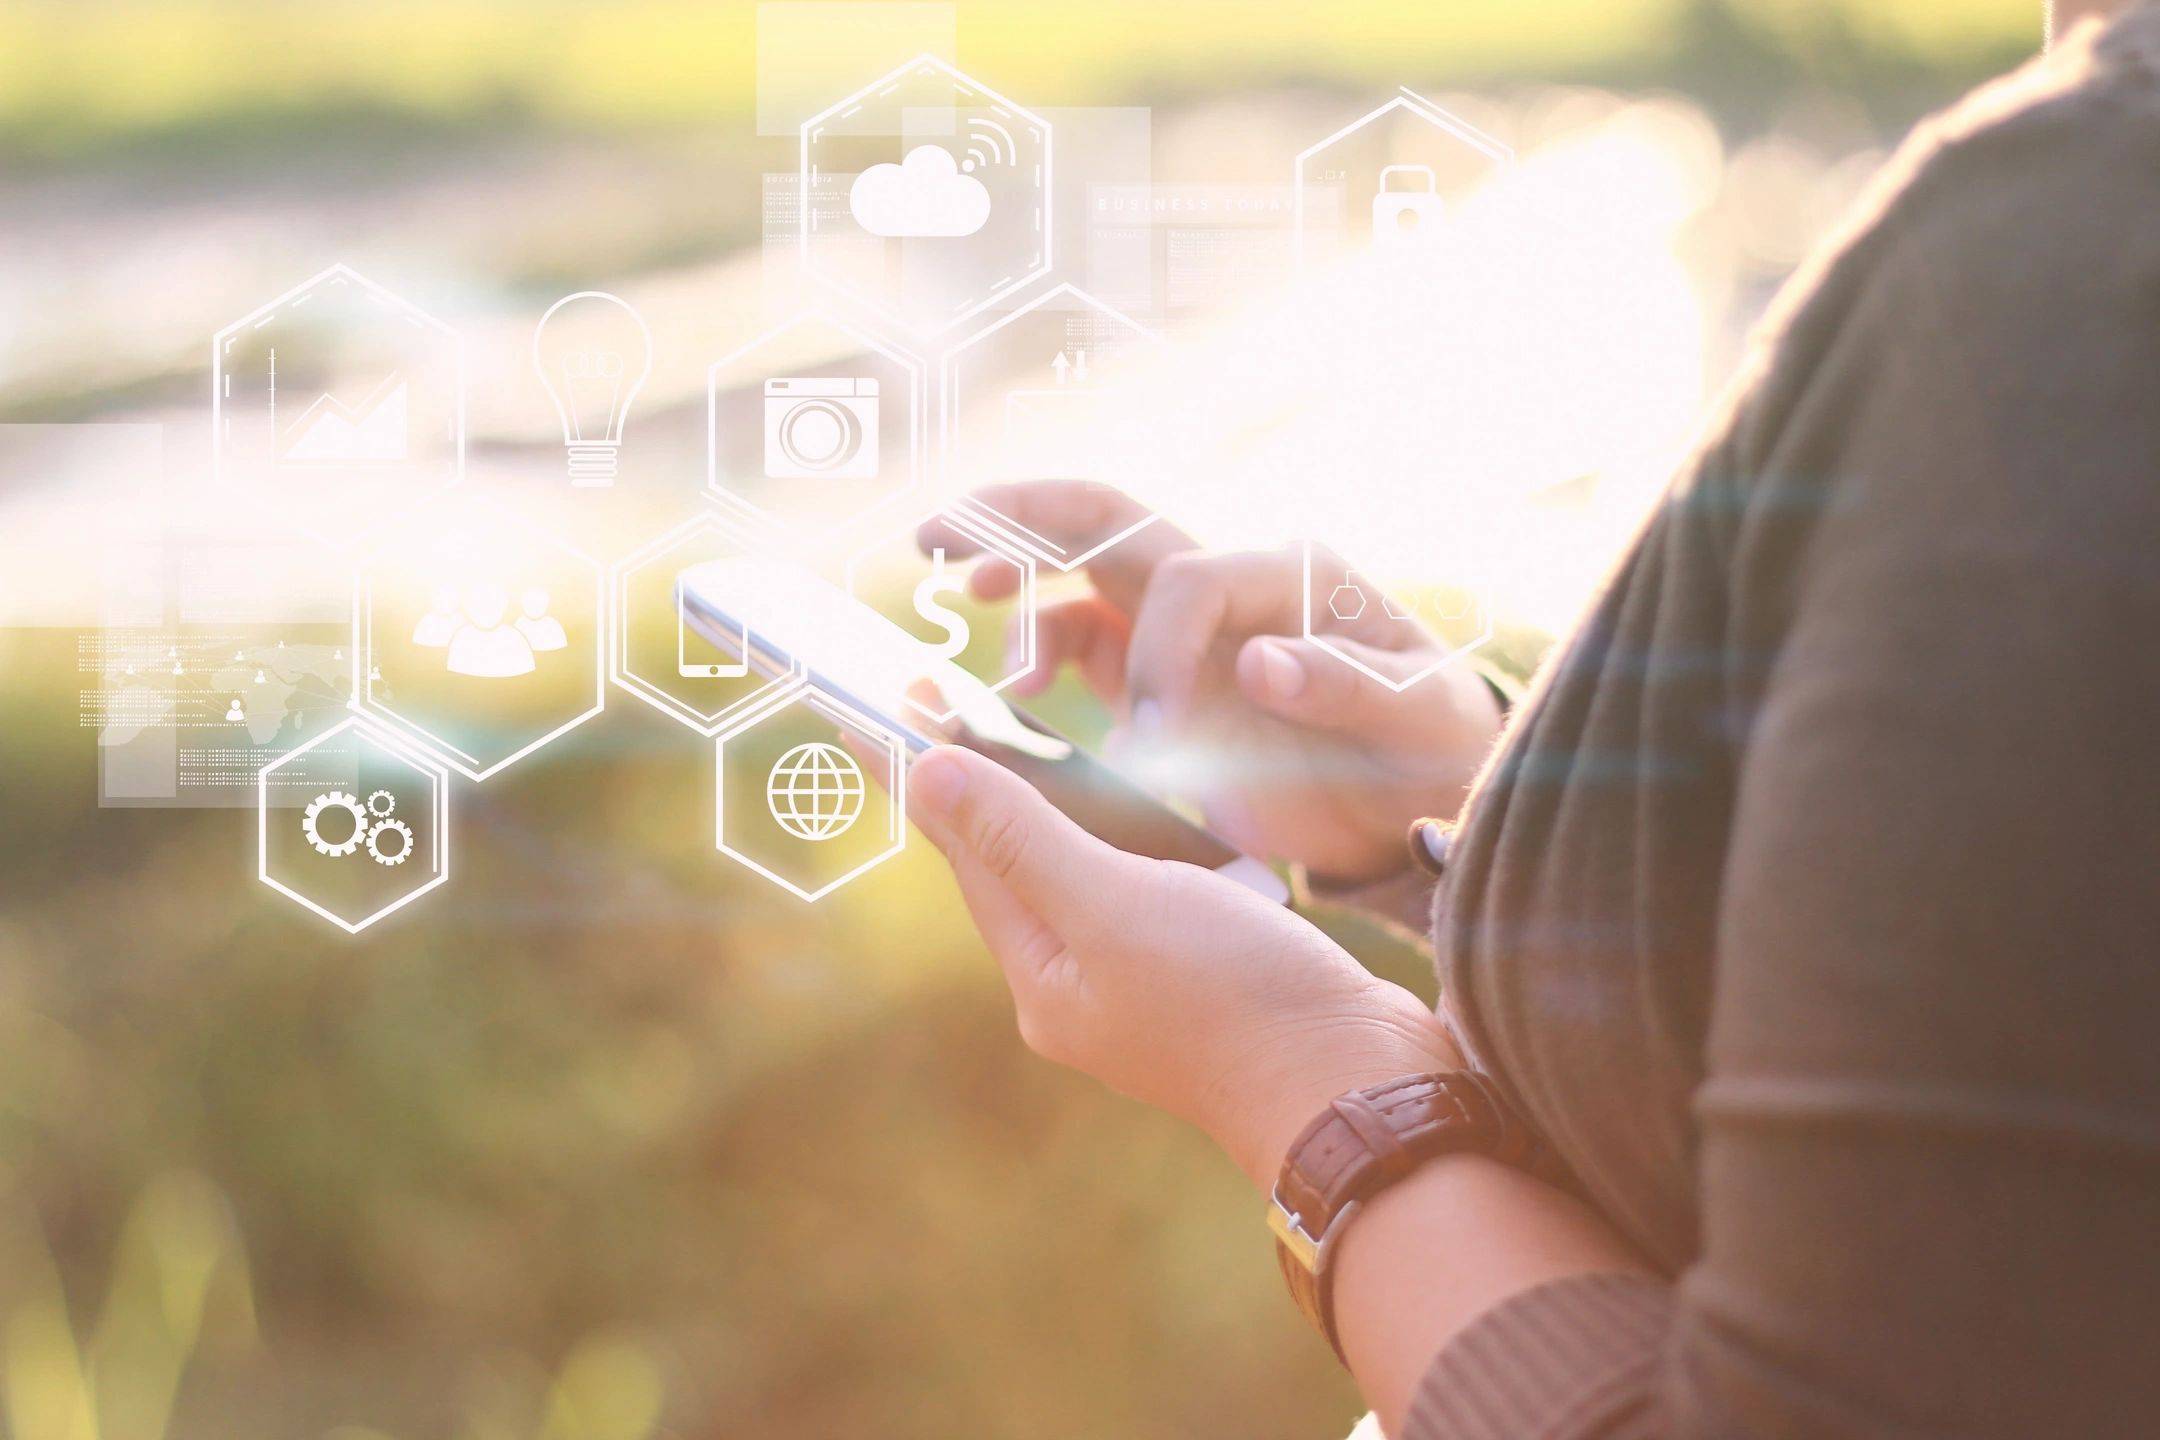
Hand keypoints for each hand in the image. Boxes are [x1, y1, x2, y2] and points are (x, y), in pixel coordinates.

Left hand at [894, 741, 1460, 1189]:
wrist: (1358, 1089)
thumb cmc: (1235, 1000)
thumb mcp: (1114, 907)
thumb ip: (1023, 839)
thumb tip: (927, 774)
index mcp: (1042, 975)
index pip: (966, 851)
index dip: (928, 769)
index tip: (879, 703)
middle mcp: (1079, 983)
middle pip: (1014, 862)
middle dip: (981, 784)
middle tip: (940, 701)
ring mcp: (1142, 982)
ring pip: (1081, 873)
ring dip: (1056, 806)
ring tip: (1021, 736)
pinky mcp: (1203, 970)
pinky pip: (1143, 889)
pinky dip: (1129, 838)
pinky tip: (1140, 805)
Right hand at [925, 482, 1504, 884]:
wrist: (1427, 794)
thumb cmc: (1430, 746)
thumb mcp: (1416, 720)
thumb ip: (1344, 688)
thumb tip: (1258, 662)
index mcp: (1288, 575)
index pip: (1188, 579)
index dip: (1156, 649)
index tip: (1155, 734)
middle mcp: (1225, 584)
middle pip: (1104, 522)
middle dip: (1017, 519)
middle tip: (937, 538)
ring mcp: (1184, 628)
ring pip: (1076, 581)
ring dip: (1018, 596)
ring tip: (974, 630)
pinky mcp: (1159, 678)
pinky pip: (1078, 647)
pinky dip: (1035, 658)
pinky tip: (1008, 697)